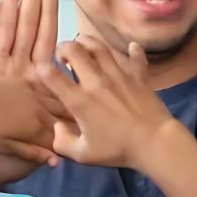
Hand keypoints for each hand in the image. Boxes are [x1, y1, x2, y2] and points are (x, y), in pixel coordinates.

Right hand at [37, 38, 176, 169]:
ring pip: (99, 46)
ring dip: (88, 42)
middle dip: (64, 47)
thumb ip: (62, 142)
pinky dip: (132, 50)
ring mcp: (118, 75)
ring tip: (85, 46)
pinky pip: (134, 56)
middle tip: (63, 55)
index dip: (42, 69)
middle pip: (74, 50)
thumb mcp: (83, 154)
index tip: (43, 70)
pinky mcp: (138, 75)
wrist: (154, 142)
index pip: (52, 76)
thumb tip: (56, 128)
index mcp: (79, 101)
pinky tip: (130, 48)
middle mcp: (96, 81)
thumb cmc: (117, 150)